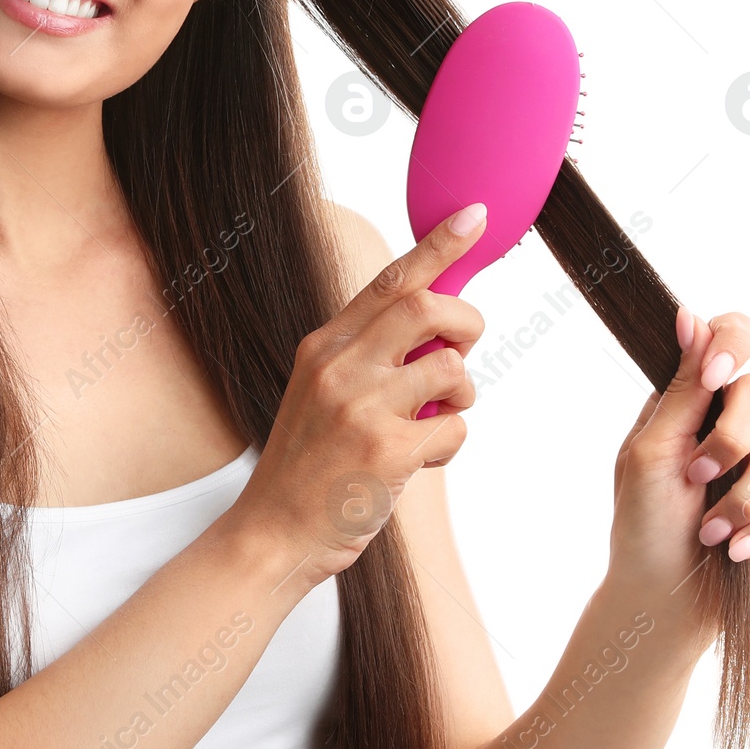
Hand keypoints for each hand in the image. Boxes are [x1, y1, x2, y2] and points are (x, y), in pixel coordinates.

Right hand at [230, 204, 487, 586]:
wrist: (275, 532)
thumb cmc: (310, 465)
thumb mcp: (324, 392)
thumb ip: (369, 355)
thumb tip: (438, 323)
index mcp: (324, 345)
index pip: (391, 281)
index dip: (439, 245)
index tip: (474, 216)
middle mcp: (340, 367)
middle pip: (429, 308)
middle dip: (467, 323)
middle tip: (464, 349)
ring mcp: (361, 407)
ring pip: (452, 369)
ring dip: (461, 395)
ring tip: (435, 420)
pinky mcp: (386, 450)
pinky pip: (455, 426)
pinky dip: (450, 444)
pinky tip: (421, 460)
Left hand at [607, 306, 749, 649]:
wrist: (666, 596)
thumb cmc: (642, 522)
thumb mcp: (651, 452)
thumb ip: (678, 390)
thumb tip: (687, 316)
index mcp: (688, 401)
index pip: (728, 339)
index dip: (731, 345)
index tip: (714, 377)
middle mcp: (729, 423)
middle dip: (731, 437)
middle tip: (697, 473)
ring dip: (743, 498)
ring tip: (709, 531)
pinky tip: (733, 549)